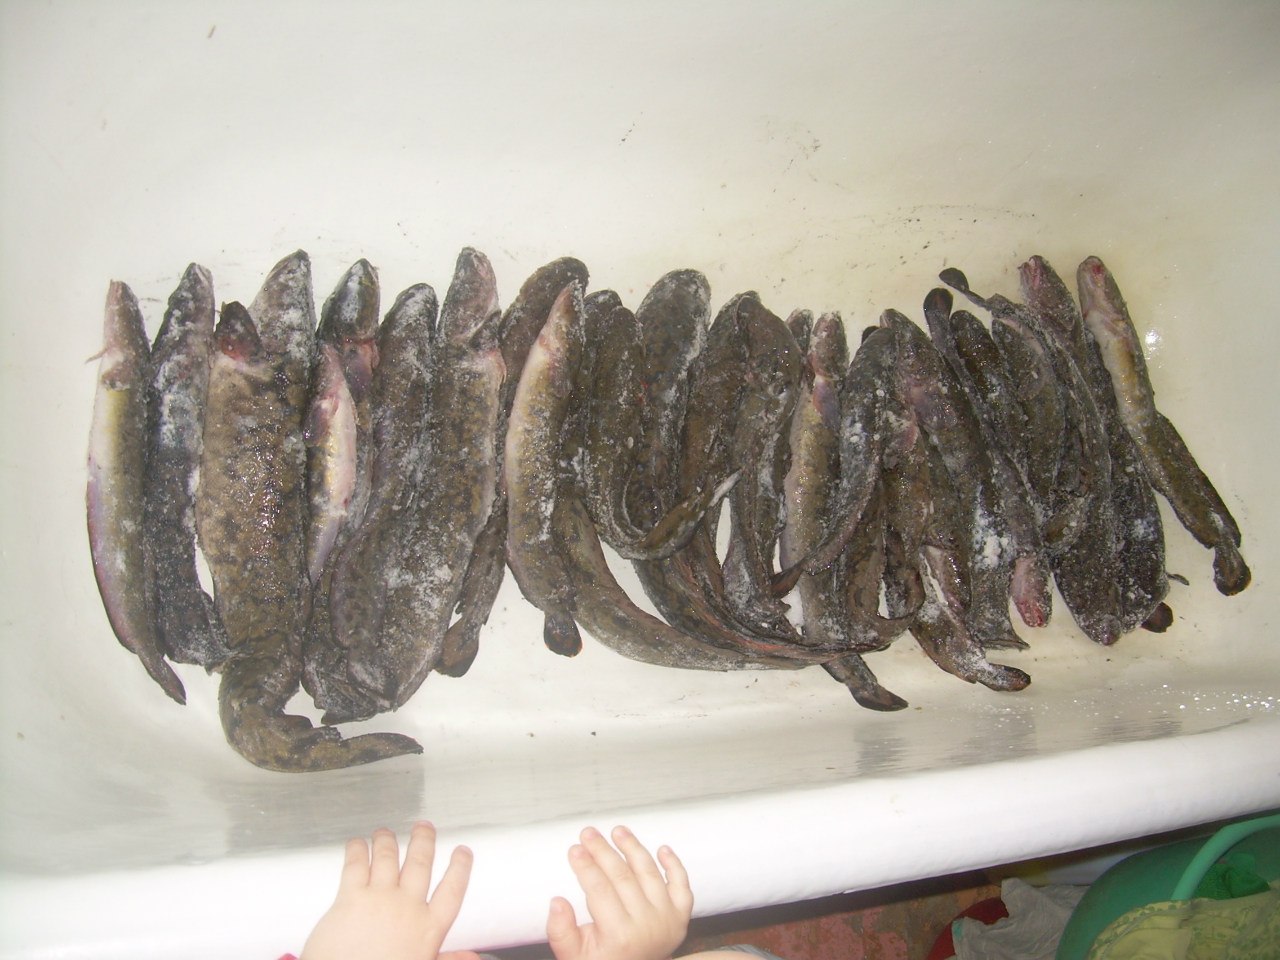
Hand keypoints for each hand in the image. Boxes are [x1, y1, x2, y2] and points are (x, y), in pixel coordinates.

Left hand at [301, 821, 476, 959]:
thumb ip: (448, 959)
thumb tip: (472, 958)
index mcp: (428, 929)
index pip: (452, 890)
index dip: (460, 868)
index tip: (463, 853)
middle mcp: (406, 908)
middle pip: (420, 864)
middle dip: (424, 841)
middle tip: (424, 828)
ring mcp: (379, 899)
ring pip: (388, 857)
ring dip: (387, 840)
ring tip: (386, 833)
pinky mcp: (351, 897)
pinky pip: (356, 864)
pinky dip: (357, 849)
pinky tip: (357, 844)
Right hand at [546, 825, 693, 959]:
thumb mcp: (573, 956)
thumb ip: (561, 931)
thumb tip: (557, 902)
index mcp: (619, 936)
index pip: (599, 889)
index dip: (585, 866)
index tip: (574, 849)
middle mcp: (646, 925)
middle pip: (622, 876)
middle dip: (603, 850)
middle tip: (588, 833)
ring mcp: (667, 919)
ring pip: (649, 873)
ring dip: (633, 848)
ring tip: (618, 831)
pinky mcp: (680, 917)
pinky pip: (681, 885)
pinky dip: (674, 865)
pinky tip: (662, 849)